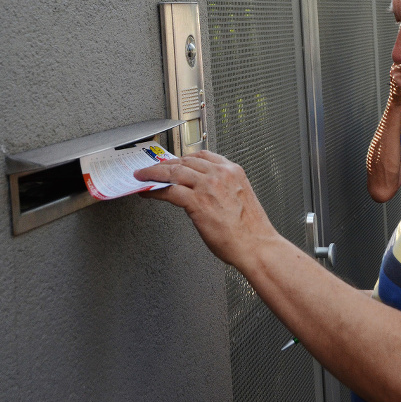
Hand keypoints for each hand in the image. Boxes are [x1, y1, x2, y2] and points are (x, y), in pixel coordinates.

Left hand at [134, 151, 278, 269]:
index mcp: (233, 171)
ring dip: (154, 173)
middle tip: (153, 169)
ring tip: (143, 176)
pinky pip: (169, 191)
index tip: (174, 161)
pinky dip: (155, 190)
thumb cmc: (251, 229)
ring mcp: (209, 186)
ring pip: (174, 171)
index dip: (184, 157)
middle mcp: (221, 174)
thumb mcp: (240, 197)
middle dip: (166, 163)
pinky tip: (148, 192)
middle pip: (185, 160)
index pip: (203, 155)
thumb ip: (223, 188)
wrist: (257, 246)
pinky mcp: (198, 202)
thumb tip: (203, 190)